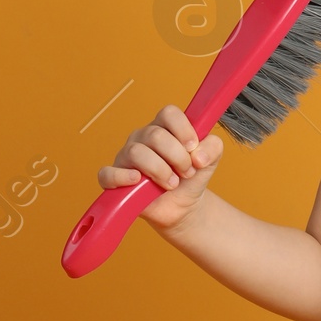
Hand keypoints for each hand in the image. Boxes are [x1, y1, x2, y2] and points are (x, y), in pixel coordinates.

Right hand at [99, 105, 223, 229]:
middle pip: (156, 135)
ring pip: (137, 153)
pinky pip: (108, 173)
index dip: (184, 130)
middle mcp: (142, 137)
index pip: (168, 113)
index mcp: (163, 127)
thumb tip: (198, 155)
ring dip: (160, 171)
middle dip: (178, 157)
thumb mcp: (210, 160)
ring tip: (172, 184)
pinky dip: (122, 177)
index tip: (193, 148)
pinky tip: (138, 181)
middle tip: (186, 172)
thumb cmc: (190, 177)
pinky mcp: (115, 178)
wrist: (183, 206)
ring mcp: (126, 157)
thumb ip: (213, 147)